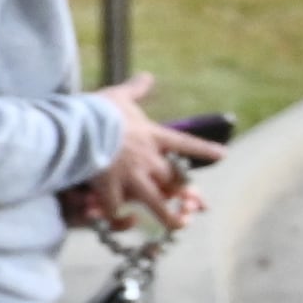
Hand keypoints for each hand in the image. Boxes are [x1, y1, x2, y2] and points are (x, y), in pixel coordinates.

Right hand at [79, 75, 220, 235]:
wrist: (80, 128)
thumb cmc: (99, 110)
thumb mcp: (120, 96)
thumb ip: (135, 89)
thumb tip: (147, 76)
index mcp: (153, 137)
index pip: (185, 143)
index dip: (204, 150)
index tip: (223, 155)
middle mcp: (148, 159)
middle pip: (174, 180)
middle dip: (186, 193)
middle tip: (197, 205)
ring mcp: (131, 176)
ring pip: (156, 201)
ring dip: (168, 216)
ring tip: (178, 226)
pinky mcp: (110, 188)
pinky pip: (116, 209)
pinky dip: (118, 217)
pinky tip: (122, 221)